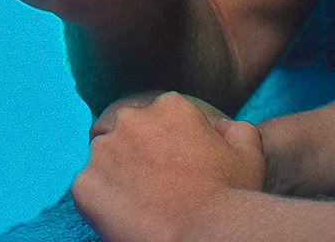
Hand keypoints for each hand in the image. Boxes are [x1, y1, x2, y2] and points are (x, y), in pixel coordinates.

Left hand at [74, 91, 265, 241]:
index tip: (179, 170)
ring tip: (143, 205)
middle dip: (140, 155)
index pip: (161, 119)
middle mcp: (132, 119)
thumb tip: (223, 127)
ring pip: (106, 160)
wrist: (205, 237)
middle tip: (159, 188)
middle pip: (129, 134)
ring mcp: (104, 151)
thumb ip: (238, 130)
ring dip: (119, 177)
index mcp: (169, 106)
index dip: (170, 146)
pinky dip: (102, 203)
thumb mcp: (249, 155)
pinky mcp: (85, 185)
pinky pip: (89, 190)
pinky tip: (126, 217)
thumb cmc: (231, 199)